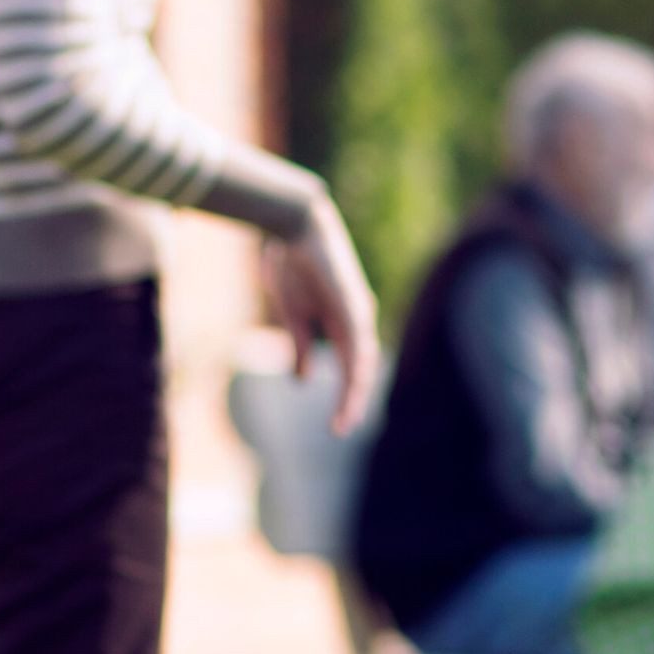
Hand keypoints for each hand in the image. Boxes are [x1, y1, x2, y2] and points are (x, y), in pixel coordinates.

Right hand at [264, 200, 379, 433]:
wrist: (293, 226)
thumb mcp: (293, 314)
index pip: (351, 367)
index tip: (337, 424)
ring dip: (355, 390)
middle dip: (353, 400)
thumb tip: (303, 381)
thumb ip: (299, 346)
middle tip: (343, 428)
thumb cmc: (290, 264)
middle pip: (361, 369)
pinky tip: (351, 383)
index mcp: (343, 324)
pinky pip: (357, 340)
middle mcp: (357, 320)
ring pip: (363, 360)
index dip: (346, 395)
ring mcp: (358, 310)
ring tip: (346, 417)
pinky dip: (354, 364)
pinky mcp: (353, 302)